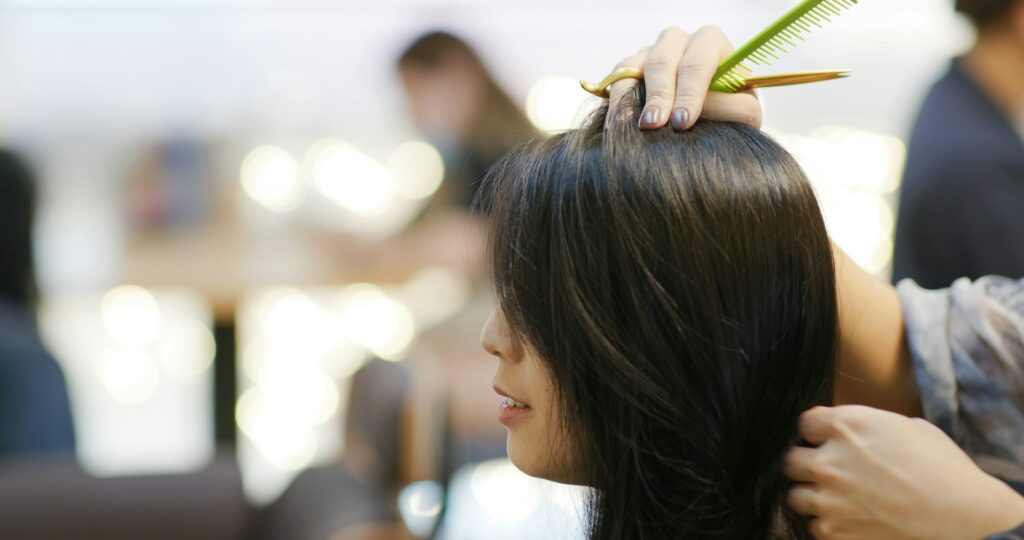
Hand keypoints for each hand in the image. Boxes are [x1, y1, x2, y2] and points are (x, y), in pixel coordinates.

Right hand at [608, 26, 761, 130]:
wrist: (709, 116)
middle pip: (662, 61)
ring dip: (630, 99)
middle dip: (659, 96)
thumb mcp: (743, 110)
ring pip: (634, 68)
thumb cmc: (728, 109)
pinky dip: (615, 104)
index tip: (683, 122)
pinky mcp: (627, 68)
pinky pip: (616, 80)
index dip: (689, 93)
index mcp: (709, 42)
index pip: (697, 63)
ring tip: (631, 127)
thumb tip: (704, 109)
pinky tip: (615, 127)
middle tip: (655, 125)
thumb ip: (733, 108)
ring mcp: (649, 52)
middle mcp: (677, 41)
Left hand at [785, 405, 1023, 539]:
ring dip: (812, 495)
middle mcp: (829, 460)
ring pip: (795, 495)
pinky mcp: (835, 530)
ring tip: (836, 498)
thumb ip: (864, 425)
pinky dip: (829, 523)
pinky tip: (850, 518)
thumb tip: (848, 430)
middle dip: (807, 463)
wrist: (963, 511)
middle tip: (829, 470)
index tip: (828, 441)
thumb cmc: (941, 464)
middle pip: (790, 459)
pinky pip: (815, 525)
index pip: (805, 423)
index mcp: (845, 425)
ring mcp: (829, 498)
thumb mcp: (903, 425)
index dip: (818, 433)